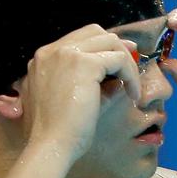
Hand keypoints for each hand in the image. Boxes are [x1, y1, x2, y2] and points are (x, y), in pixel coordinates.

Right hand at [18, 24, 140, 161]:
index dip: (103, 48)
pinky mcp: (84, 64)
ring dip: (127, 63)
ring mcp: (67, 54)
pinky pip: (120, 58)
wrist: (50, 145)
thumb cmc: (57, 133)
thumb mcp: (64, 101)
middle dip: (117, 46)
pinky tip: (132, 94)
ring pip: (110, 42)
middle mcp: (52, 51)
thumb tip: (111, 79)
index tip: (121, 61)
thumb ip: (79, 83)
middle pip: (95, 32)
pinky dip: (131, 74)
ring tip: (132, 88)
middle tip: (132, 64)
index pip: (79, 39)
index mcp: (43, 58)